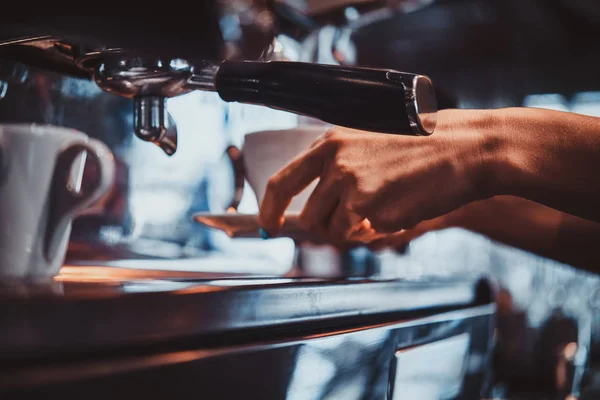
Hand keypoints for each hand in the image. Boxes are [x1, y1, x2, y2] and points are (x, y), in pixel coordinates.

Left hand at [258, 109, 498, 242]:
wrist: (468, 149)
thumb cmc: (425, 143)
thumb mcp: (370, 139)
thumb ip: (339, 166)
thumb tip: (314, 203)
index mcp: (331, 142)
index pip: (282, 182)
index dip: (270, 208)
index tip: (269, 224)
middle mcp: (336, 163)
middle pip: (309, 216)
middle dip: (325, 228)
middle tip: (351, 222)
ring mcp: (353, 187)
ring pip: (334, 231)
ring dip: (352, 230)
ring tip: (382, 209)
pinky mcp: (373, 209)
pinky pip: (363, 235)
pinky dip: (377, 232)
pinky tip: (400, 207)